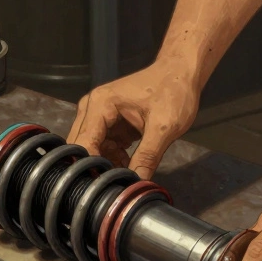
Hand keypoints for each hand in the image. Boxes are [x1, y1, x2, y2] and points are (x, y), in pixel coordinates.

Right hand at [66, 59, 199, 178]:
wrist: (180, 73)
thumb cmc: (173, 91)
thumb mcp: (164, 127)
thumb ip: (148, 156)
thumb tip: (137, 184)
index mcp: (100, 105)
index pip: (83, 143)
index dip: (91, 167)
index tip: (104, 187)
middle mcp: (92, 109)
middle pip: (82, 147)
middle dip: (96, 167)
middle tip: (115, 184)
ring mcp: (99, 117)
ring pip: (91, 150)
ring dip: (106, 164)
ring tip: (127, 174)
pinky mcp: (108, 124)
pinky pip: (102, 147)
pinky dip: (113, 159)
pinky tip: (129, 164)